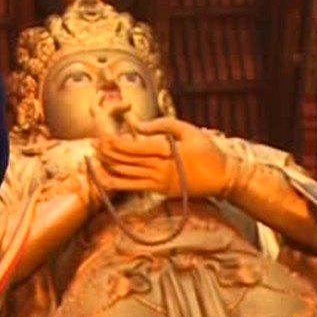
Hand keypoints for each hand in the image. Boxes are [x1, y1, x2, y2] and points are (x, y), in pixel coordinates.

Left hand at [93, 117, 231, 198]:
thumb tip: (135, 125)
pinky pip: (135, 187)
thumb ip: (162, 125)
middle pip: (129, 160)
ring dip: (110, 166)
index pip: (137, 147)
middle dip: (109, 153)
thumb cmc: (208, 151)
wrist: (223, 178)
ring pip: (129, 174)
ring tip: (95, 159)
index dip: (118, 143)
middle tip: (93, 145)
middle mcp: (162, 169)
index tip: (104, 137)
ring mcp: (161, 182)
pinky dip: (118, 183)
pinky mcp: (161, 191)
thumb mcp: (188, 130)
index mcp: (168, 151)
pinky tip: (105, 180)